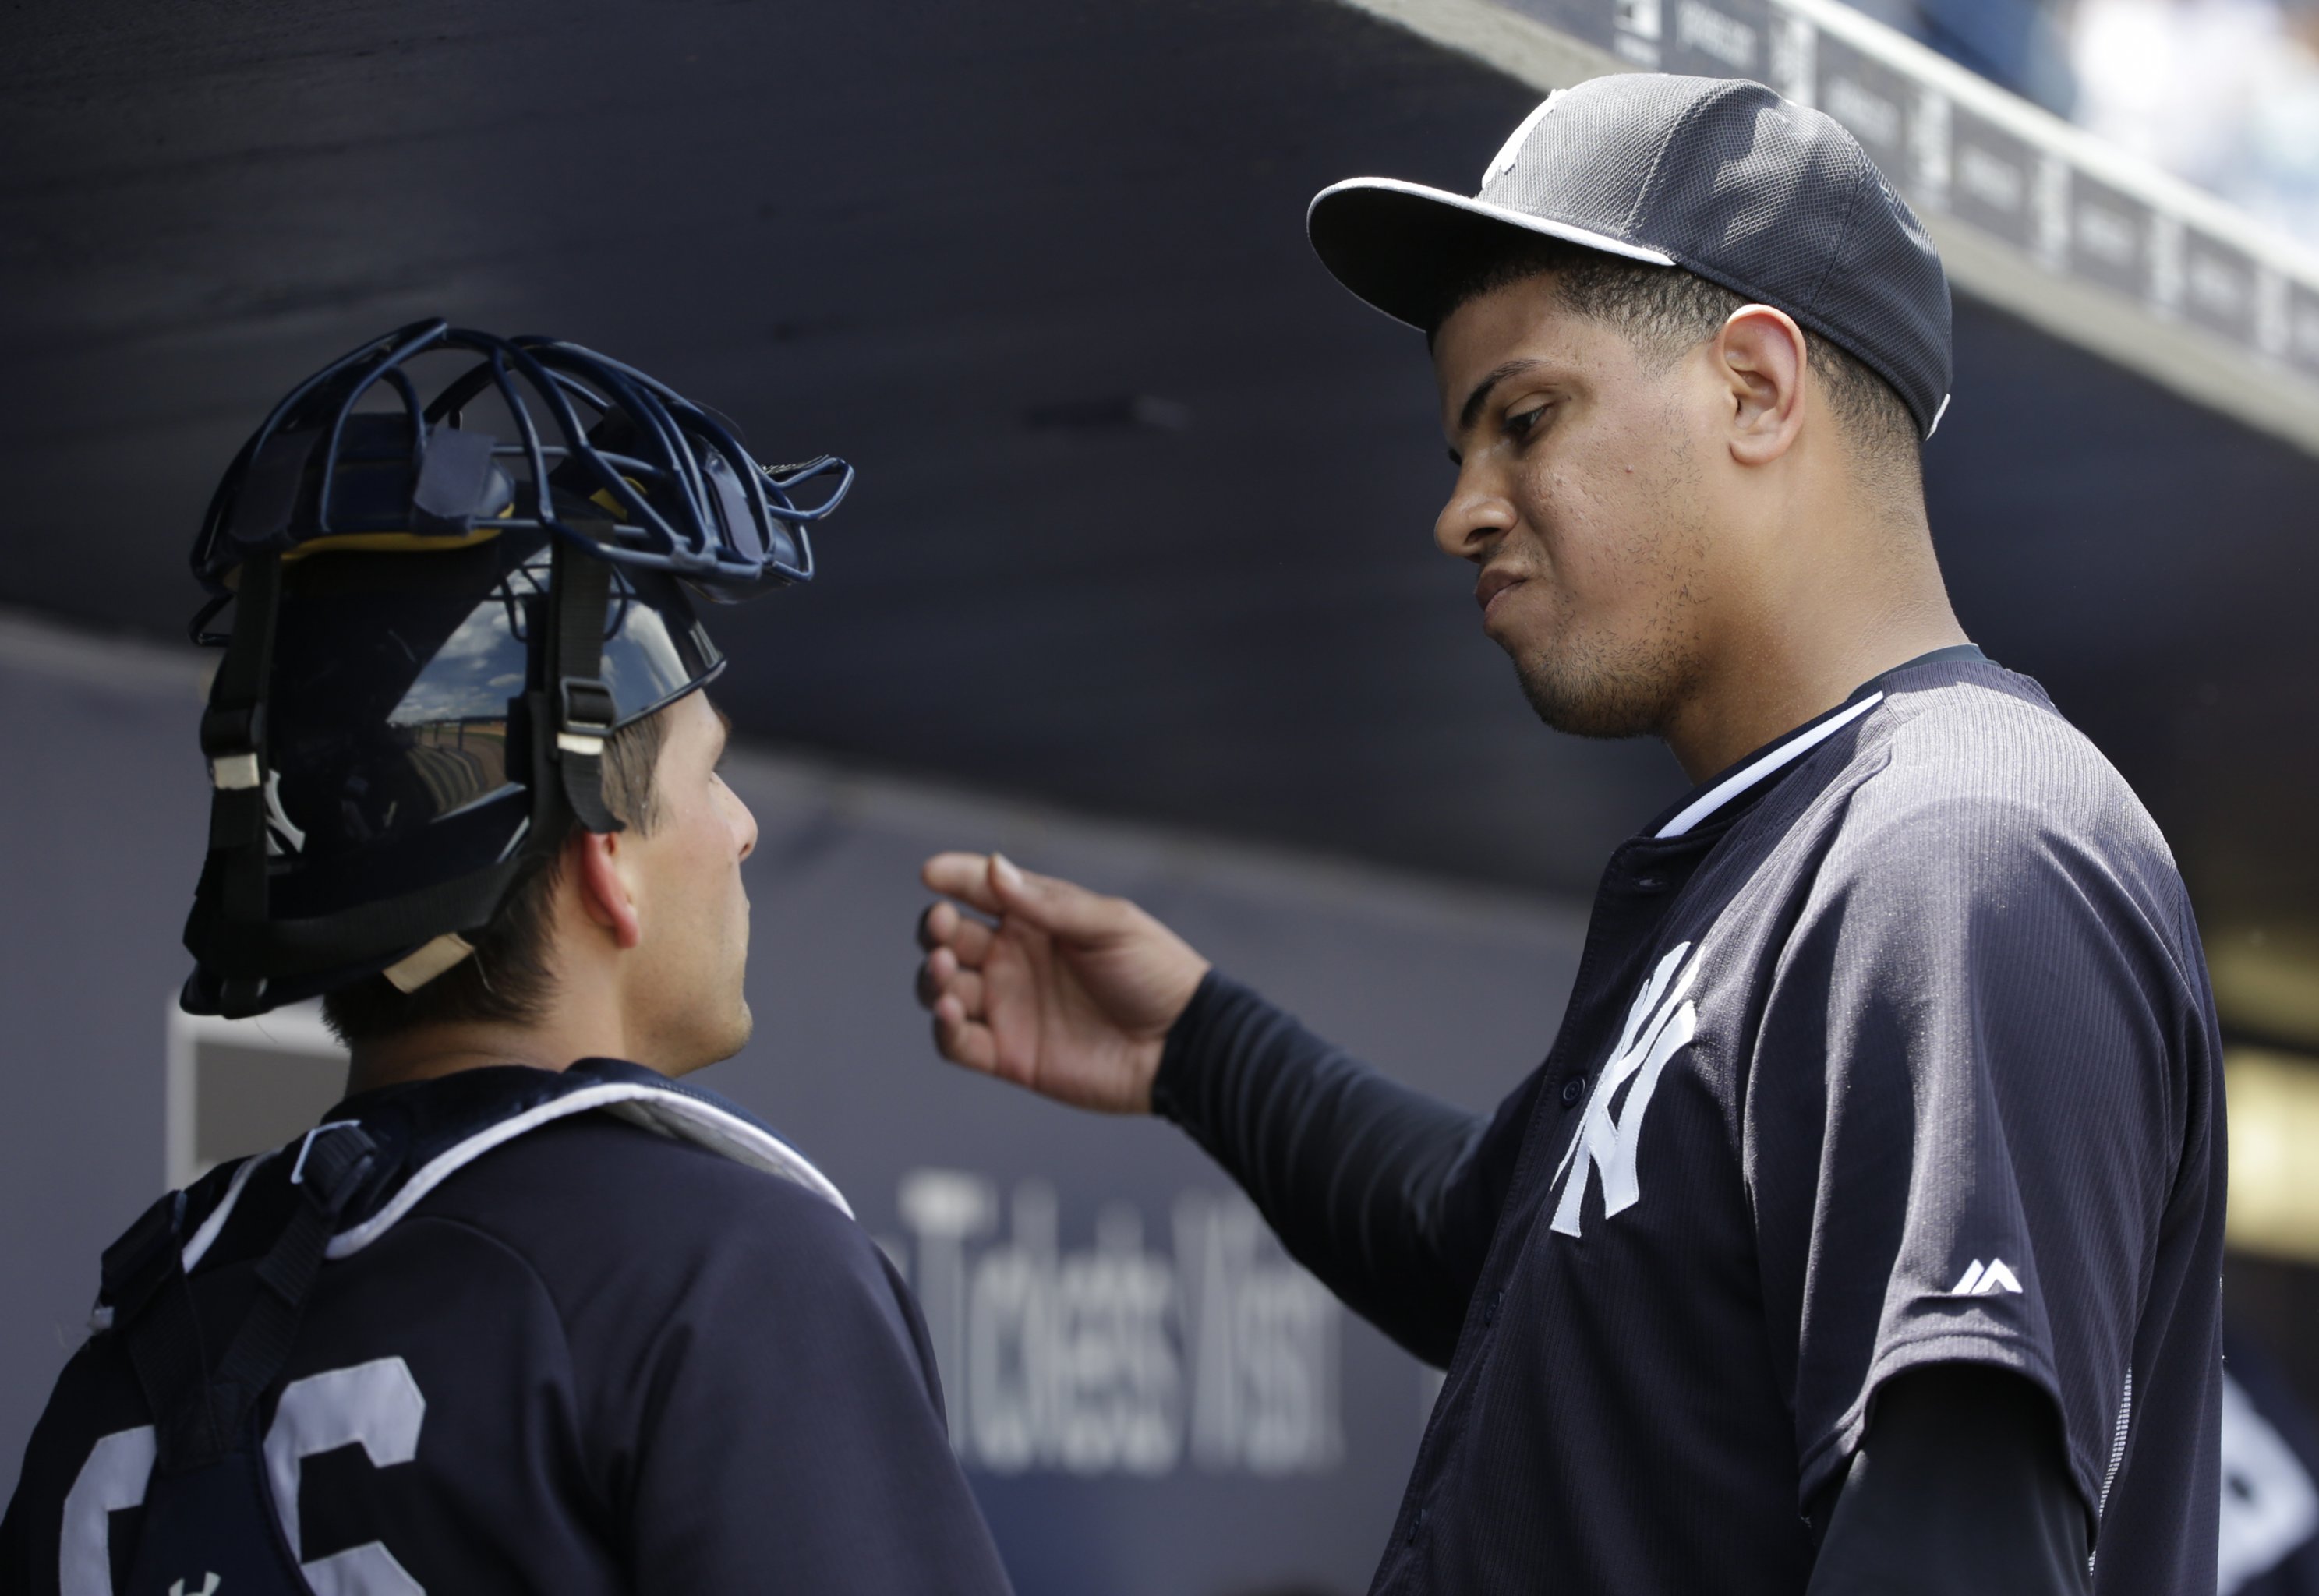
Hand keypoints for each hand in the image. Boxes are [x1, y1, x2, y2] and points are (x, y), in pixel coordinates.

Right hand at [914, 853, 1210, 1114]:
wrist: (1182, 1046)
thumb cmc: (1155, 973)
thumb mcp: (1109, 926)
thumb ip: (1049, 904)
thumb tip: (995, 867)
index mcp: (1036, 919)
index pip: (981, 889)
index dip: (953, 877)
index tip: (932, 873)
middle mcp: (1013, 959)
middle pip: (950, 938)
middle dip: (936, 929)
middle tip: (943, 925)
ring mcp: (1007, 1007)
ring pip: (944, 987)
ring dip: (933, 977)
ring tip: (947, 970)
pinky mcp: (1008, 1055)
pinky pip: (958, 1042)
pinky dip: (942, 1027)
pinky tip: (950, 1011)